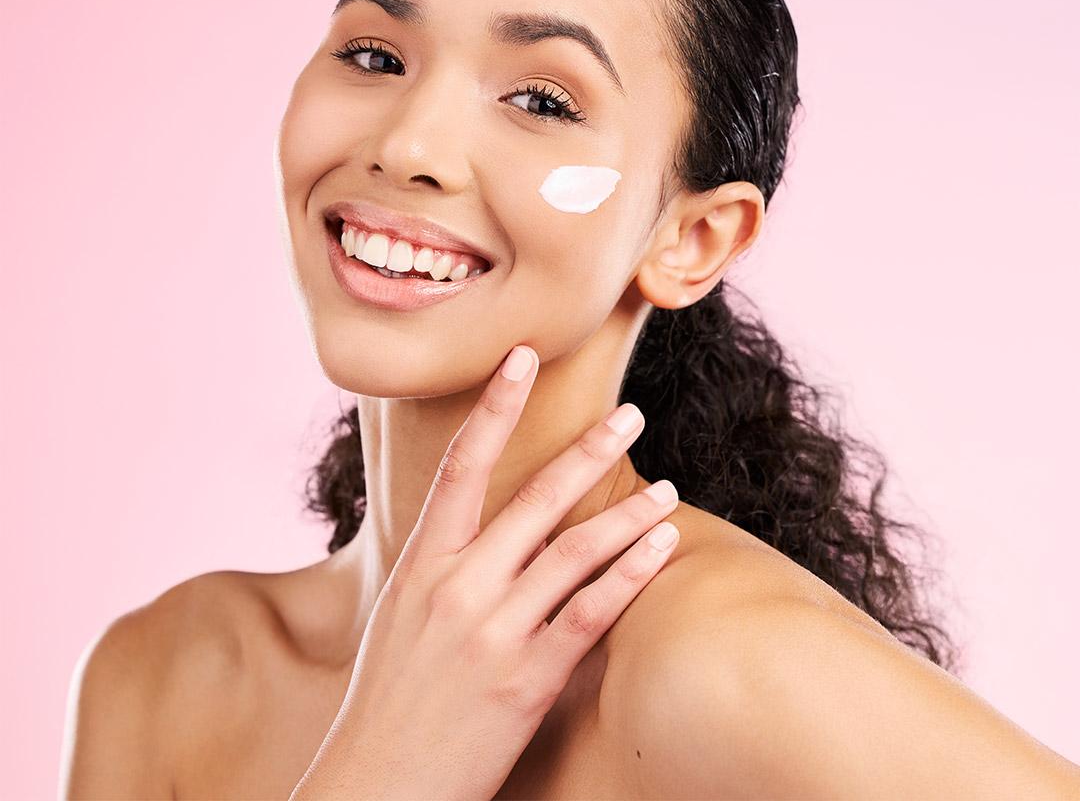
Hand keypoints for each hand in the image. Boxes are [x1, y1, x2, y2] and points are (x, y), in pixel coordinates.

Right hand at [289, 343, 679, 800]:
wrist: (376, 789)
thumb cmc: (390, 699)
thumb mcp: (402, 615)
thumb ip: (443, 562)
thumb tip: (477, 518)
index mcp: (422, 562)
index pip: (461, 463)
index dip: (496, 404)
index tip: (522, 357)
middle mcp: (458, 586)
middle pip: (534, 498)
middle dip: (587, 449)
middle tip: (632, 413)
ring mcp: (494, 632)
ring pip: (574, 551)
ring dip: (628, 515)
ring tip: (668, 492)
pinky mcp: (527, 680)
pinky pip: (589, 614)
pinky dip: (629, 575)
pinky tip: (660, 548)